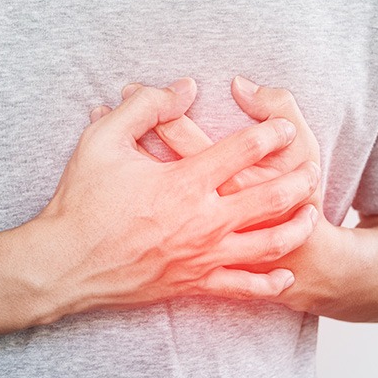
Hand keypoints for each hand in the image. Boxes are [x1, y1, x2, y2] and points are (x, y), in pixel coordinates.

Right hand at [24, 77, 320, 322]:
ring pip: (268, 244)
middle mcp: (203, 220)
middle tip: (312, 169)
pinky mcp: (193, 284)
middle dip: (299, 180)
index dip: (271, 133)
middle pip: (271, 198)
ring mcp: (202, 256)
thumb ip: (146, 106)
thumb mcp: (103, 139)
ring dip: (296, 227)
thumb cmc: (82, 201)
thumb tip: (184, 88)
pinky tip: (285, 275)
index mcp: (185, 181)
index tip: (284, 127)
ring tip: (312, 214)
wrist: (65, 263)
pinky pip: (243, 289)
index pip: (244, 150)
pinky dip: (269, 283)